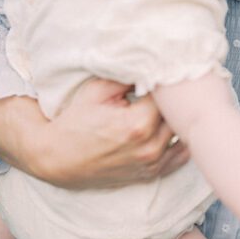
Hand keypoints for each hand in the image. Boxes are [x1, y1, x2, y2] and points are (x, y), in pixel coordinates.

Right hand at [0, 79, 188, 188]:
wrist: (57, 158)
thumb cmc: (76, 122)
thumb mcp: (97, 90)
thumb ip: (128, 76)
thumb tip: (153, 64)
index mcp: (138, 124)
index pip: (169, 97)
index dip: (165, 84)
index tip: (161, 75)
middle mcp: (149, 147)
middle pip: (179, 116)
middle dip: (174, 102)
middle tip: (167, 90)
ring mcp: (151, 163)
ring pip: (181, 134)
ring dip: (177, 120)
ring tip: (168, 107)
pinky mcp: (150, 174)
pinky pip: (180, 156)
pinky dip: (180, 141)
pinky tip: (172, 127)